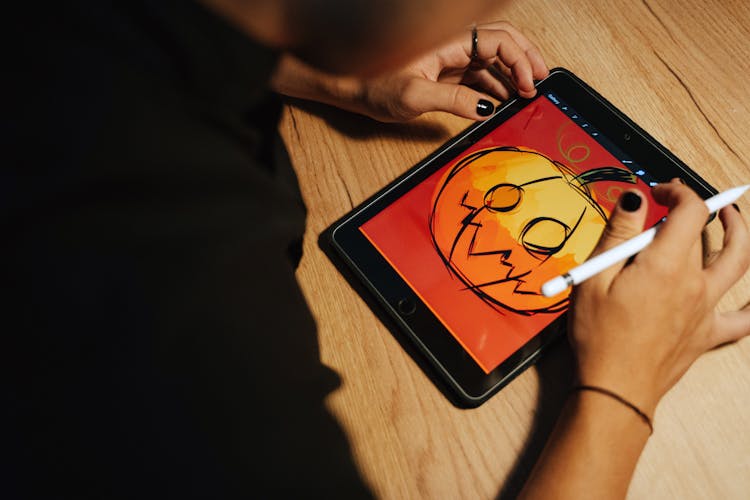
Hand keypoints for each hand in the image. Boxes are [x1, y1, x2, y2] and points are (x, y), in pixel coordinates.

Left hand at [355, 21, 548, 121]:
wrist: (353, 88)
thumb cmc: (374, 85)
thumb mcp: (414, 96)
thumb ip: (453, 101)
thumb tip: (487, 108)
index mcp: (449, 41)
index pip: (498, 40)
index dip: (519, 59)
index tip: (528, 85)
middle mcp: (455, 44)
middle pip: (503, 41)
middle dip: (526, 59)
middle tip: (541, 83)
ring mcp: (453, 58)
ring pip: (494, 60)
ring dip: (513, 76)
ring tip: (526, 97)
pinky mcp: (449, 73)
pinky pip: (481, 76)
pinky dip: (497, 87)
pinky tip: (504, 103)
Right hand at [569, 180, 749, 417]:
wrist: (614, 388)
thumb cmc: (599, 336)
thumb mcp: (595, 277)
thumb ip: (618, 233)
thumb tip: (633, 197)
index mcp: (666, 265)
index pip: (689, 211)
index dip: (676, 192)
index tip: (656, 193)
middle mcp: (694, 283)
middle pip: (702, 235)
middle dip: (687, 213)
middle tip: (666, 208)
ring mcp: (705, 309)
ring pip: (737, 262)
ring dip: (738, 234)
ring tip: (732, 218)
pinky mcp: (706, 334)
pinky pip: (744, 320)